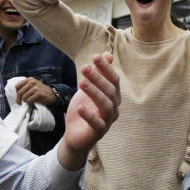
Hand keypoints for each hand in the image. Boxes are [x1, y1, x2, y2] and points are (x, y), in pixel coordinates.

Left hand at [15, 78, 56, 105]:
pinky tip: (31, 103)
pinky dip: (29, 103)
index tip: (18, 97)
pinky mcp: (39, 93)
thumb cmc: (40, 91)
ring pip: (24, 96)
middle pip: (19, 92)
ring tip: (27, 102)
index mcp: (29, 79)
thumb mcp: (32, 86)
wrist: (52, 94)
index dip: (16, 92)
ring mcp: (36, 87)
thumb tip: (17, 95)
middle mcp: (32, 82)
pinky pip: (29, 100)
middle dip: (19, 99)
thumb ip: (25, 88)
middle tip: (20, 103)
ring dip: (25, 101)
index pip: (17, 86)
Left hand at [57, 53, 119, 169]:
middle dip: (98, 78)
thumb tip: (107, 54)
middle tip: (85, 68)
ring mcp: (108, 121)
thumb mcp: (89, 89)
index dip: (106, 69)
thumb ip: (98, 74)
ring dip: (94, 93)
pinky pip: (97, 124)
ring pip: (106, 105)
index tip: (96, 57)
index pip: (114, 80)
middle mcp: (114, 107)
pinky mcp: (99, 132)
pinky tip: (80, 107)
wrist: (75, 135)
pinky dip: (89, 115)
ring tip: (82, 82)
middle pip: (110, 91)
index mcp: (113, 96)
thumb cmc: (84, 110)